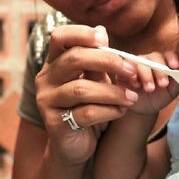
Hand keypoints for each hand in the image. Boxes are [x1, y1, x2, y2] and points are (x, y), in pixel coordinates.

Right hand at [35, 25, 138, 165]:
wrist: (75, 146)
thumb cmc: (87, 107)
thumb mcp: (94, 81)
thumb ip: (97, 61)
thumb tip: (102, 31)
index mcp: (54, 63)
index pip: (59, 37)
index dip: (81, 33)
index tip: (105, 40)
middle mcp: (46, 79)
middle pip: (74, 59)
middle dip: (108, 61)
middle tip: (131, 70)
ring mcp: (47, 101)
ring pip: (81, 89)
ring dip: (112, 92)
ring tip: (132, 97)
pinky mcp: (54, 124)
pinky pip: (85, 113)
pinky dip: (109, 111)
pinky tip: (121, 112)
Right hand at [116, 51, 178, 114]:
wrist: (144, 109)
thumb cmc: (159, 97)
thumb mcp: (172, 91)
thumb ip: (178, 81)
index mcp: (164, 62)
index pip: (168, 54)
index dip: (172, 58)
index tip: (175, 66)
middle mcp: (150, 60)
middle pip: (154, 56)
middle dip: (159, 70)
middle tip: (162, 84)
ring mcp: (136, 64)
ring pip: (141, 61)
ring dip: (146, 74)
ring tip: (150, 89)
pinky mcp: (123, 71)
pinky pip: (126, 68)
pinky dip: (132, 76)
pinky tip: (136, 85)